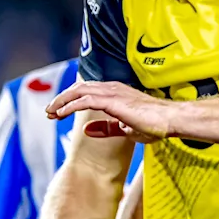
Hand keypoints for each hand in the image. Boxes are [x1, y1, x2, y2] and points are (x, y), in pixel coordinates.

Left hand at [46, 82, 170, 142]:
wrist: (170, 120)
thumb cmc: (153, 124)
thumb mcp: (125, 129)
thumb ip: (105, 128)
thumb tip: (85, 129)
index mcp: (114, 92)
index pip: (86, 91)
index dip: (69, 100)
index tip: (57, 112)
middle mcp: (111, 88)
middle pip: (78, 88)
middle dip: (61, 99)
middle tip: (48, 111)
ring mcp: (112, 92)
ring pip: (78, 91)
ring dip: (62, 101)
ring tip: (50, 112)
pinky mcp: (113, 100)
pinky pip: (85, 100)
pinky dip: (70, 106)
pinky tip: (61, 113)